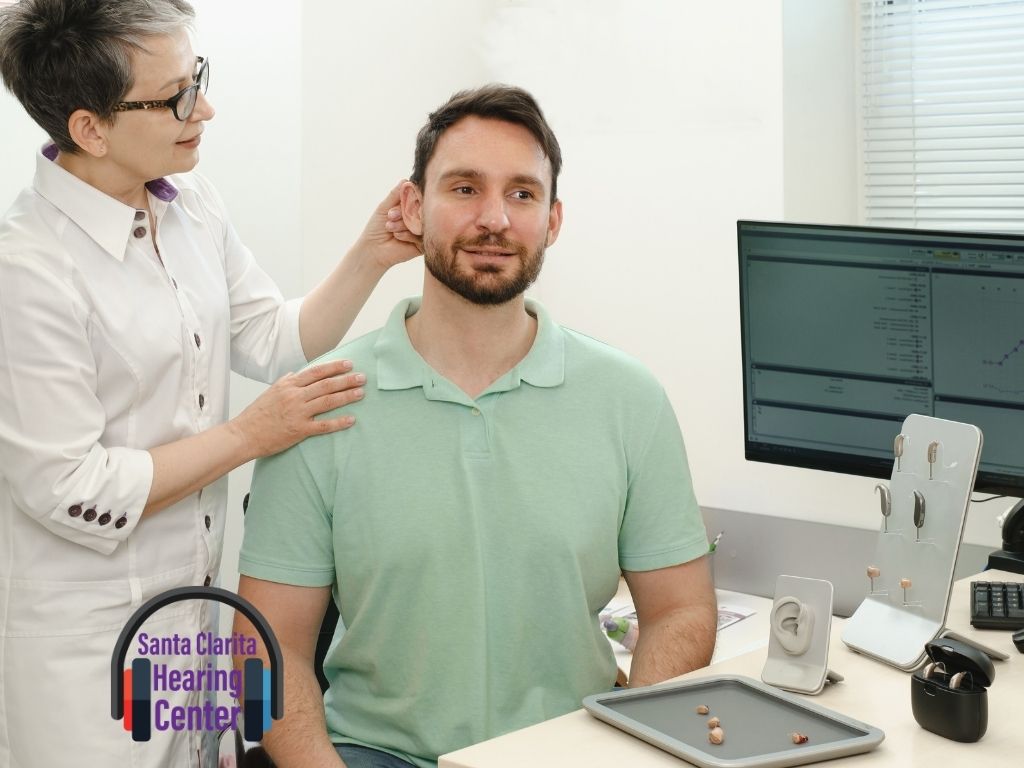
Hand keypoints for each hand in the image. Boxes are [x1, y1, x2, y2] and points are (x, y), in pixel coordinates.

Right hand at [231, 359, 364, 458]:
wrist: (244, 434)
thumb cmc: (257, 414)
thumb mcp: (271, 392)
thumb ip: (286, 382)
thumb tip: (295, 373)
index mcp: (288, 384)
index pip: (316, 372)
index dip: (334, 367)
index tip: (349, 364)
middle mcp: (294, 396)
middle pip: (326, 385)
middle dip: (346, 380)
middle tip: (363, 378)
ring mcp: (297, 413)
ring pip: (327, 401)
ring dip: (346, 396)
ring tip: (361, 393)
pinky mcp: (299, 430)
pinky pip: (323, 425)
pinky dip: (339, 422)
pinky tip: (352, 420)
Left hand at [353, 180, 422, 269]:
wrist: (373, 249)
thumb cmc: (377, 228)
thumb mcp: (385, 207)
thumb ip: (396, 194)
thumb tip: (406, 181)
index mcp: (411, 208)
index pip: (418, 197)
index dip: (409, 198)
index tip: (396, 202)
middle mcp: (418, 218)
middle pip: (421, 209)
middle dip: (405, 211)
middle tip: (390, 215)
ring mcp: (422, 231)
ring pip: (421, 222)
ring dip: (404, 223)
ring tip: (390, 227)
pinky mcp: (424, 245)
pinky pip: (422, 235)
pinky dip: (408, 234)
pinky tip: (397, 236)